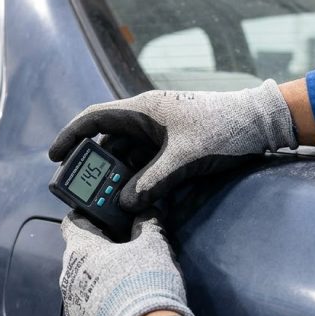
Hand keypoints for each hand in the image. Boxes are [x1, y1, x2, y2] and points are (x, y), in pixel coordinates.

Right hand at [49, 81, 297, 211]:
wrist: (260, 123)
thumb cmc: (223, 130)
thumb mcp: (185, 159)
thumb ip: (153, 183)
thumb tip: (125, 205)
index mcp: (143, 110)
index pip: (94, 119)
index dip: (71, 137)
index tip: (53, 157)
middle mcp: (148, 118)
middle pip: (108, 141)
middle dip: (94, 166)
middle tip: (81, 190)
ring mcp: (161, 131)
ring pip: (128, 154)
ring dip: (117, 176)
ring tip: (106, 200)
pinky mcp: (175, 144)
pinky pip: (147, 161)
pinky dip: (138, 178)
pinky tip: (135, 198)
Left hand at [59, 212, 197, 315]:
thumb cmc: (146, 284)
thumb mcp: (154, 246)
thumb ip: (147, 225)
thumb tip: (147, 212)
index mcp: (81, 249)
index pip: (72, 222)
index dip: (88, 217)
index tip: (104, 219)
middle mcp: (68, 276)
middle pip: (80, 254)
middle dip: (99, 252)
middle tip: (126, 253)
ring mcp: (71, 305)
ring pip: (82, 283)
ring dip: (99, 280)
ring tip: (127, 285)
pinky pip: (88, 309)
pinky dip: (101, 305)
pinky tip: (123, 308)